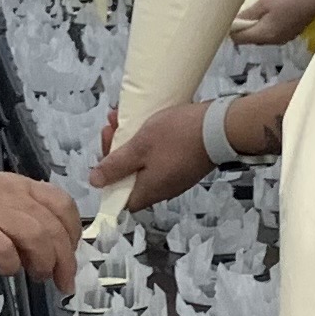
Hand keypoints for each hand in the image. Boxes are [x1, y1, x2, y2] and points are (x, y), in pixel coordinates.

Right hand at [0, 163, 80, 290]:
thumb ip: (21, 210)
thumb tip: (46, 241)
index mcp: (19, 186)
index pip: (63, 204)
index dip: (74, 232)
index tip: (71, 253)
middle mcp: (10, 195)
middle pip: (54, 226)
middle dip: (65, 259)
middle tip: (64, 281)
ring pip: (36, 236)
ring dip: (44, 262)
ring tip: (38, 277)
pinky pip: (4, 249)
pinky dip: (11, 264)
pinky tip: (6, 270)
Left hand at [92, 97, 221, 215]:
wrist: (220, 127)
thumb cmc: (177, 136)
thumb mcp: (139, 147)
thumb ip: (116, 165)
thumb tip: (94, 182)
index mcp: (148, 190)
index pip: (119, 198)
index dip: (107, 179)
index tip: (104, 155)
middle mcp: (162, 189)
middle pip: (130, 177)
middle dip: (117, 150)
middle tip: (113, 126)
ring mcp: (175, 177)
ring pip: (144, 163)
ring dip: (131, 142)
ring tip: (124, 117)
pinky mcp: (185, 164)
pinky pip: (160, 157)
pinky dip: (148, 142)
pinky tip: (146, 121)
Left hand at [232, 0, 314, 47]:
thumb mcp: (266, 1)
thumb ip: (250, 14)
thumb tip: (233, 22)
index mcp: (265, 34)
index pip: (240, 39)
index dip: (232, 29)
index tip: (230, 16)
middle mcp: (273, 41)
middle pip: (250, 38)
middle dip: (243, 26)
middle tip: (241, 9)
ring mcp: (284, 37)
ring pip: (262, 35)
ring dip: (256, 25)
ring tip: (255, 8)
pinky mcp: (292, 32)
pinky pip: (273, 32)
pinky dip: (267, 24)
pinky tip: (271, 11)